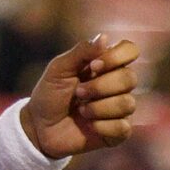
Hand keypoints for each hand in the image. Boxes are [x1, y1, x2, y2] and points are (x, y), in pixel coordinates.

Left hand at [20, 36, 140, 159]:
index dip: (116, 57)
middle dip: (100, 87)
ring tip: (81, 110)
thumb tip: (105, 37)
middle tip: (78, 93)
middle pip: (130, 78)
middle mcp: (118, 85)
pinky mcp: (118, 132)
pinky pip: (123, 127)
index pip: (130, 51)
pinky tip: (89, 126)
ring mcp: (119, 109)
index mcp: (107, 65)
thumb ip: (81, 52)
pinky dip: (102, 126)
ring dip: (98, 108)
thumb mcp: (59, 69)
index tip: (93, 66)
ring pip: (128, 103)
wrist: (39, 127)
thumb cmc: (49, 94)